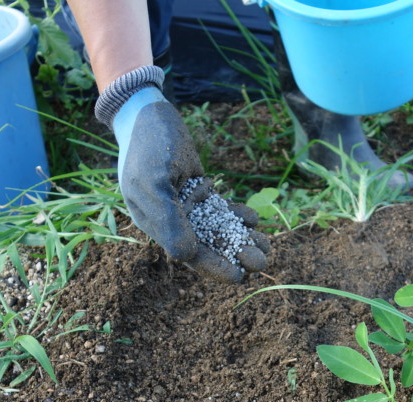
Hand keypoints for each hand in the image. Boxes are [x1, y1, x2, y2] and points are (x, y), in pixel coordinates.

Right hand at [113, 88, 270, 282]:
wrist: (147, 112)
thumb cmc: (148, 145)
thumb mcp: (153, 180)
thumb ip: (168, 219)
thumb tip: (186, 255)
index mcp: (155, 223)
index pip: (187, 254)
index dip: (214, 267)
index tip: (239, 277)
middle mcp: (171, 218)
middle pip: (208, 245)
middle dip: (235, 254)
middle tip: (263, 261)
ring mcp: (185, 204)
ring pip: (217, 228)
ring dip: (241, 238)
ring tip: (266, 245)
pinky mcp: (197, 189)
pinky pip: (219, 208)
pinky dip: (236, 215)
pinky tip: (253, 219)